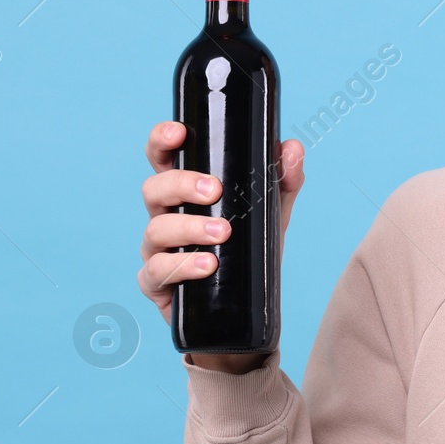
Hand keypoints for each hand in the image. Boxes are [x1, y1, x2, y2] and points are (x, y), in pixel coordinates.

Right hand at [137, 121, 305, 372]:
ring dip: (188, 228)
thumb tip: (292, 147)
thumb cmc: (249, 249)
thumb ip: (283, 179)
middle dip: (180, 184)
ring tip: (222, 233)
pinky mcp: (157, 284)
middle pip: (153, 189)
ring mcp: (157, 250)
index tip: (179, 132)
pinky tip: (208, 265)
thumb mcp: (272, 212)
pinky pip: (156, 272)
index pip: (163, 158)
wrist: (246, 311)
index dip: (161, 140)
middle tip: (213, 189)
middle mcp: (165, 216)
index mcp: (185, 192)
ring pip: (155, 230)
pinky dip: (182, 266)